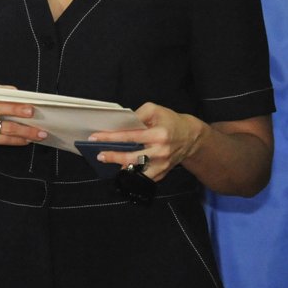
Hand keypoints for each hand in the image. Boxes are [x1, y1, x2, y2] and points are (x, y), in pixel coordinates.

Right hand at [0, 98, 46, 146]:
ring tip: (39, 133)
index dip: (10, 96)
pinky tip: (28, 139)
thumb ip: (2, 94)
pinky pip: (3, 140)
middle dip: (18, 111)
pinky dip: (18, 140)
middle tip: (33, 113)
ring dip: (25, 131)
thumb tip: (20, 95)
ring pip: (5, 128)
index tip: (26, 100)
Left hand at [87, 102, 201, 181]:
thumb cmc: (170, 121)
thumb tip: (121, 122)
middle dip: (113, 156)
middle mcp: (161, 152)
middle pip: (132, 158)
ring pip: (138, 171)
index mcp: (158, 135)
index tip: (95, 137)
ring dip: (121, 167)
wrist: (191, 137)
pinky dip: (132, 174)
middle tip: (100, 154)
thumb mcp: (155, 110)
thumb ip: (137, 114)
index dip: (111, 137)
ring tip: (108, 161)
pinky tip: (122, 168)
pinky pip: (145, 177)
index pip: (130, 137)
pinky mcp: (163, 172)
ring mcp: (162, 164)